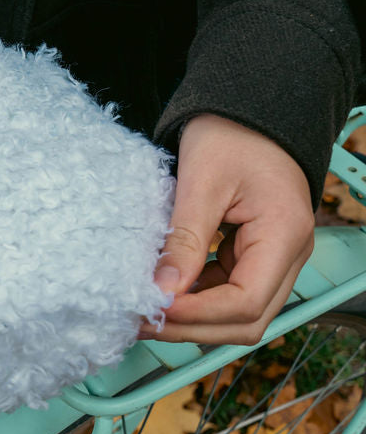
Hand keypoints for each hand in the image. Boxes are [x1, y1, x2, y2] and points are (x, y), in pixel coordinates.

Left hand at [139, 113, 314, 345]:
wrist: (249, 106)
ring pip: (239, 313)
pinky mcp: (254, 253)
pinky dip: (197, 299)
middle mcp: (289, 254)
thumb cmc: (232, 133)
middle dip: (194, 327)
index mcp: (285, 235)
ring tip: (147, 311)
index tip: (155, 307)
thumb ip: (184, 239)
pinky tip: (164, 293)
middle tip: (144, 320)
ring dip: (194, 319)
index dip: (199, 314)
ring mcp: (274, 256)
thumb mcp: (202, 182)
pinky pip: (228, 292)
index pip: (246, 302)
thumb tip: (162, 290)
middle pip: (247, 319)